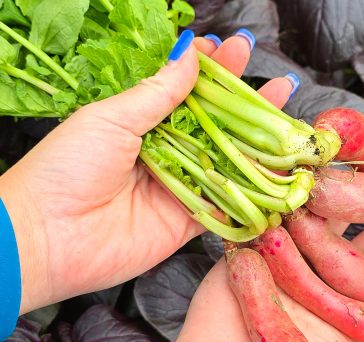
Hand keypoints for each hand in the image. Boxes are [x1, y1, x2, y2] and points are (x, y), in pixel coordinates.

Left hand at [0, 33, 292, 313]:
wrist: (48, 238)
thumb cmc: (67, 169)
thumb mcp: (111, 118)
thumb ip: (157, 93)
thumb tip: (190, 55)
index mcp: (141, 122)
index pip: (186, 92)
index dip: (211, 72)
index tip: (232, 51)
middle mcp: (165, 152)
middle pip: (214, 125)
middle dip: (244, 102)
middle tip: (274, 80)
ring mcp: (180, 186)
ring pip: (227, 160)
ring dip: (257, 140)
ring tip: (286, 115)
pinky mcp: (188, 220)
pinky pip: (227, 201)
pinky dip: (252, 187)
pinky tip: (279, 167)